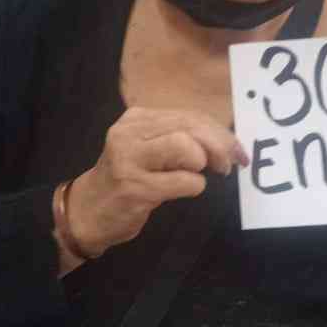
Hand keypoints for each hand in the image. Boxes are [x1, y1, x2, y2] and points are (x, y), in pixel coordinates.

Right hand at [66, 107, 248, 256]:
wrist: (87, 211)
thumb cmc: (127, 180)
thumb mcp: (149, 150)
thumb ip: (180, 138)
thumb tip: (227, 141)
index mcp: (137, 119)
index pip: (190, 116)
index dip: (220, 131)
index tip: (238, 149)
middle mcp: (130, 133)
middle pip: (191, 127)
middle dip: (219, 145)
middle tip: (229, 164)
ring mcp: (129, 159)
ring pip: (185, 146)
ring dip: (203, 163)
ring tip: (201, 175)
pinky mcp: (135, 188)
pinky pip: (183, 181)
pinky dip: (194, 186)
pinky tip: (184, 190)